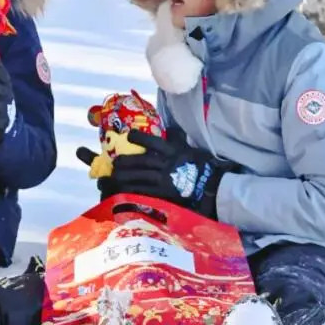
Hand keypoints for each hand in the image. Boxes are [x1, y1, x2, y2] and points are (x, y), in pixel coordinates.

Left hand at [76, 129, 238, 219]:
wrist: (214, 190)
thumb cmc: (201, 169)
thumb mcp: (191, 150)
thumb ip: (178, 139)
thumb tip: (172, 127)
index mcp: (174, 152)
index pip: (155, 142)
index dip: (140, 138)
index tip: (129, 135)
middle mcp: (168, 165)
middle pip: (141, 161)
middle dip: (125, 162)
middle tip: (114, 162)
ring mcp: (166, 182)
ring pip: (138, 178)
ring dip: (122, 178)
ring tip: (109, 178)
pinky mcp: (164, 197)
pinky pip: (143, 194)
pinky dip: (129, 193)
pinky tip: (119, 193)